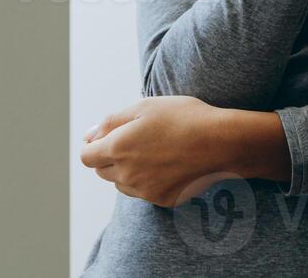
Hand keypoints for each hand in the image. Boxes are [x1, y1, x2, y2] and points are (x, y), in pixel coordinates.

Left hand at [78, 96, 236, 207]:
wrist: (221, 143)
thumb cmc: (182, 118)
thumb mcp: (142, 107)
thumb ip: (110, 122)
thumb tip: (89, 135)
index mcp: (118, 149)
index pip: (87, 157)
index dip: (92, 146)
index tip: (104, 138)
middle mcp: (127, 175)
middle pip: (102, 171)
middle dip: (109, 157)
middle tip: (133, 140)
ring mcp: (145, 191)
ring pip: (122, 184)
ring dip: (127, 171)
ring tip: (152, 152)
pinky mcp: (162, 200)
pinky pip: (144, 192)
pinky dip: (148, 181)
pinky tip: (166, 164)